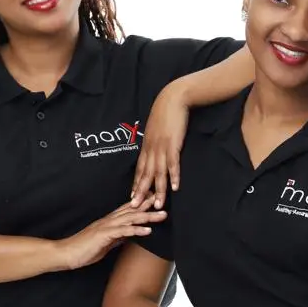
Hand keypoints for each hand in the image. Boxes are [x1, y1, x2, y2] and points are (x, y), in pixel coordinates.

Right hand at [55, 199, 165, 269]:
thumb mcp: (105, 243)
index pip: (128, 209)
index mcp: (109, 222)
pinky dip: (136, 230)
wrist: (66, 254)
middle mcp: (108, 221)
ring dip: (147, 216)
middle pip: (132, 210)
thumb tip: (129, 234)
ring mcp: (106, 227)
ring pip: (130, 218)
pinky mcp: (103, 235)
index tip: (155, 199)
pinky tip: (147, 231)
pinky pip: (122, 231)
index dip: (142, 203)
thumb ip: (117, 237)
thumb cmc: (83, 249)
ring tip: (162, 215)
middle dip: (149, 206)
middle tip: (164, 201)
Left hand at [131, 83, 189, 209]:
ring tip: (157, 204)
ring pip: (158, 173)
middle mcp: (151, 149)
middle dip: (141, 192)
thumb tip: (153, 150)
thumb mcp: (156, 129)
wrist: (172, 99)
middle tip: (136, 208)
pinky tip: (175, 187)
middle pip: (145, 175)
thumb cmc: (165, 113)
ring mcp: (162, 147)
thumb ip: (154, 141)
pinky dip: (174, 176)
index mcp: (147, 147)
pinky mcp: (173, 144)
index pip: (139, 170)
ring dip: (158, 190)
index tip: (132, 198)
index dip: (136, 184)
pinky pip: (173, 163)